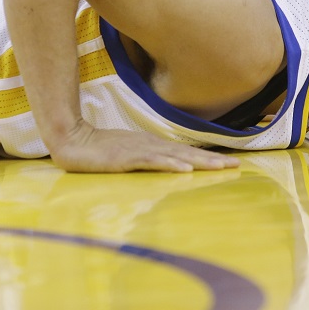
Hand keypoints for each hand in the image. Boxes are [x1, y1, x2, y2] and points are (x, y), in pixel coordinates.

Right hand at [48, 121, 239, 172]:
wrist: (72, 140)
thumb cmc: (99, 149)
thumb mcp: (128, 155)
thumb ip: (147, 159)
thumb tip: (169, 166)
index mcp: (152, 146)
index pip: (185, 153)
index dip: (208, 158)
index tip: (230, 163)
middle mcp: (150, 146)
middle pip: (187, 153)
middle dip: (212, 160)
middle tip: (236, 166)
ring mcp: (139, 151)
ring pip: (175, 156)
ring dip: (199, 162)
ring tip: (219, 168)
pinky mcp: (126, 158)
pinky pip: (152, 162)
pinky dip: (170, 164)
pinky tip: (184, 169)